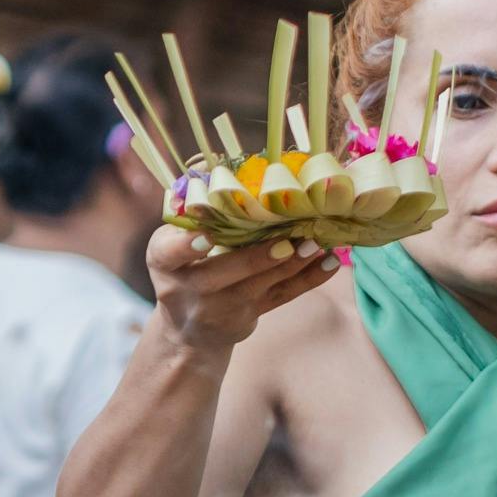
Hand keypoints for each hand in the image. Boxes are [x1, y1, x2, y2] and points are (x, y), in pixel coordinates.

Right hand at [145, 218, 338, 361]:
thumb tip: (211, 166)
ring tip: (315, 244)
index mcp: (165, 263)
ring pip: (259, 285)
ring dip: (291, 264)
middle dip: (256, 259)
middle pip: (222, 273)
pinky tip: (330, 263)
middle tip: (286, 242)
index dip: (186, 247)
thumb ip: (190, 215)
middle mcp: (191, 288)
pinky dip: (309, 279)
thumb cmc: (182, 269)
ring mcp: (222, 307)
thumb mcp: (170, 244)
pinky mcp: (250, 315)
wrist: (189, 330)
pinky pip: (283, 296)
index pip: (170, 254)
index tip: (206, 238)